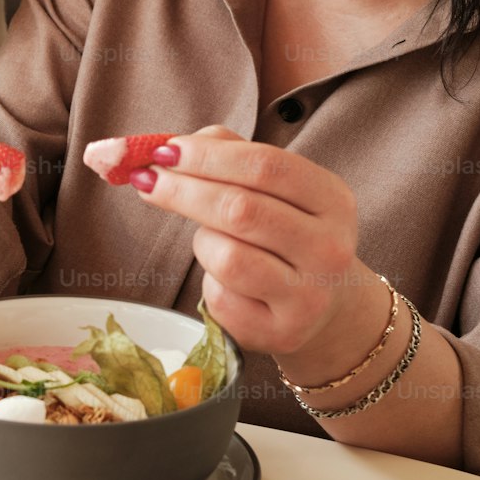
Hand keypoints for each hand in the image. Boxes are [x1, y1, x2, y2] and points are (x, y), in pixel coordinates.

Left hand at [128, 125, 363, 357]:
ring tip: (207, 239)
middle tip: (146, 180)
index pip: (266, 166)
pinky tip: (224, 279)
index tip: (164, 151)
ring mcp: (308, 296)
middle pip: (241, 209)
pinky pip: (220, 297)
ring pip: (227, 256)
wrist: (322, 307)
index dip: (208, 156)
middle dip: (182, 190)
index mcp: (332, 200)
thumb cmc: (285, 234)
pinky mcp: (280, 332)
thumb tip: (171, 147)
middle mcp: (329, 248)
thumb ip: (230, 155)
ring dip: (200, 241)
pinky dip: (209, 281)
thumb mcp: (275, 189)